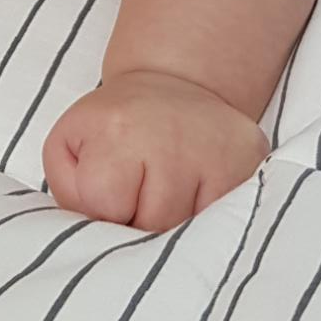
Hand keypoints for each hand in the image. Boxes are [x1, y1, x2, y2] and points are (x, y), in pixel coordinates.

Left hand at [43, 69, 269, 230]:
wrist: (174, 85)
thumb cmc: (116, 126)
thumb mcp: (68, 147)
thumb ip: (70, 195)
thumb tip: (100, 236)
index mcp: (120, 130)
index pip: (104, 205)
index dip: (102, 208)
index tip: (109, 188)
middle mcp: (174, 138)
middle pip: (151, 224)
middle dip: (139, 222)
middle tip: (140, 194)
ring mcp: (218, 151)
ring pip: (189, 230)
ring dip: (172, 225)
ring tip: (166, 194)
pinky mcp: (252, 162)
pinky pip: (225, 222)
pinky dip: (206, 220)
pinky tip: (195, 196)